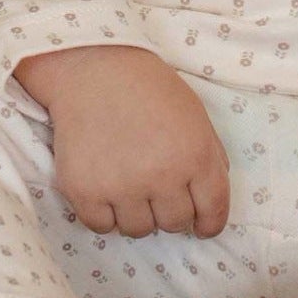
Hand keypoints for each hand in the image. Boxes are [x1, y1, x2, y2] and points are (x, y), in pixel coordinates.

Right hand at [14, 43, 230, 240]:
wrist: (93, 68)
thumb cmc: (147, 87)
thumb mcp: (194, 115)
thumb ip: (209, 158)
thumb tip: (208, 200)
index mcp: (195, 156)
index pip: (213, 214)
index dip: (208, 224)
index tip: (199, 225)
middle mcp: (162, 176)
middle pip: (174, 224)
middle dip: (167, 210)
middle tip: (152, 186)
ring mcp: (122, 186)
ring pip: (138, 230)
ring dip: (135, 213)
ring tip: (125, 183)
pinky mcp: (84, 190)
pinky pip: (100, 225)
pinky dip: (102, 213)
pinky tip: (102, 187)